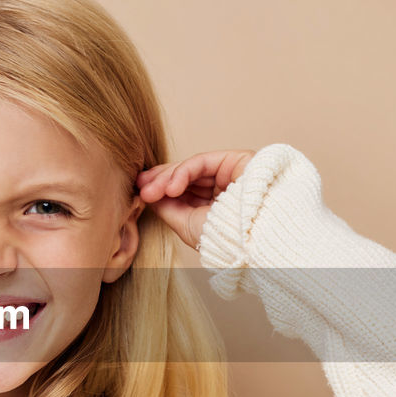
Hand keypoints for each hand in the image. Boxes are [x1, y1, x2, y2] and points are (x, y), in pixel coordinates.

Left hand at [136, 149, 254, 249]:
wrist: (256, 236)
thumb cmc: (226, 237)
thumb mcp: (187, 225)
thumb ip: (167, 208)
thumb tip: (148, 195)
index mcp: (213, 204)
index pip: (182, 190)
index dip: (160, 188)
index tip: (140, 192)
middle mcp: (221, 187)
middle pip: (184, 176)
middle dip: (159, 181)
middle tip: (141, 188)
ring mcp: (228, 172)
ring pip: (189, 168)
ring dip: (166, 178)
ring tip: (151, 192)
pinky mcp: (234, 159)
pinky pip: (200, 162)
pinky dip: (181, 173)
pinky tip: (170, 188)